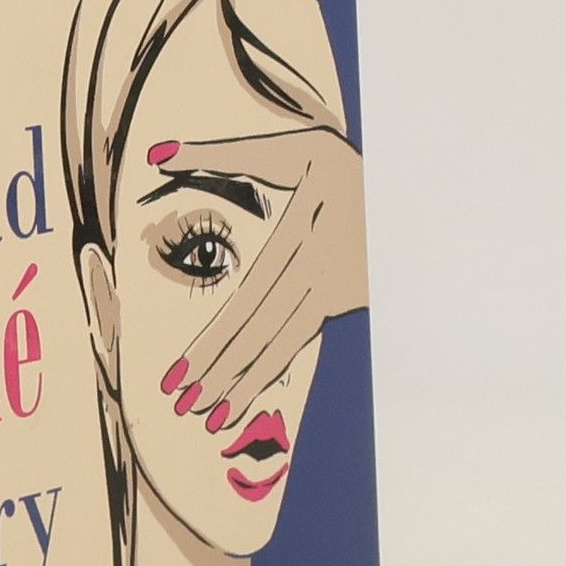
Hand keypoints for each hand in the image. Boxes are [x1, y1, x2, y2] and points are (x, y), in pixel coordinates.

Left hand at [157, 126, 368, 422]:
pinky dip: (271, 367)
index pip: (249, 301)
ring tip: (211, 418)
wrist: (411, 177)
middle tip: (183, 406)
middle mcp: (324, 268)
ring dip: (246, 383)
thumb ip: (216, 154)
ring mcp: (342, 289)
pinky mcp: (350, 302)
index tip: (177, 374)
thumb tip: (154, 155)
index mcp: (303, 232)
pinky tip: (245, 393)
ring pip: (286, 344)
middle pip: (264, 331)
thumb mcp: (282, 147)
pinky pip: (303, 339)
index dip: (213, 342)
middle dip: (221, 373)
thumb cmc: (332, 160)